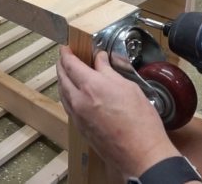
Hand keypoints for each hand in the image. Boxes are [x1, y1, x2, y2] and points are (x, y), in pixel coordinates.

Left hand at [56, 45, 180, 177]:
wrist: (140, 153)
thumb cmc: (140, 121)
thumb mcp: (128, 87)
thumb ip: (109, 72)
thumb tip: (100, 60)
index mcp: (91, 86)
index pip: (70, 64)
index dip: (65, 54)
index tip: (65, 48)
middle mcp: (79, 100)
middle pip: (62, 78)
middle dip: (61, 65)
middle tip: (64, 58)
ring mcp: (77, 116)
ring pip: (62, 93)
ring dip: (62, 80)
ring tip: (67, 73)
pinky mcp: (80, 128)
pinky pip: (68, 106)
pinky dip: (67, 95)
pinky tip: (74, 94)